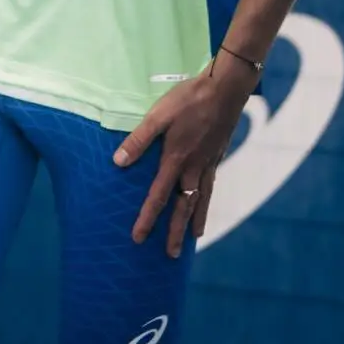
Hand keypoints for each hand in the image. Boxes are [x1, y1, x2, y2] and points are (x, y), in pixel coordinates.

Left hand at [114, 58, 256, 258]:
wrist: (225, 89)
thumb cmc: (189, 99)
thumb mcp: (158, 116)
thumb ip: (139, 140)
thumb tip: (118, 163)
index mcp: (176, 160)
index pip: (158, 197)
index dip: (147, 218)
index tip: (139, 238)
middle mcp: (194, 168)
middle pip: (184, 207)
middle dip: (177, 232)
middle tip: (172, 254)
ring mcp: (208, 163)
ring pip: (201, 200)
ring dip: (196, 220)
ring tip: (195, 238)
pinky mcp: (217, 156)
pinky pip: (211, 187)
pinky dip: (207, 200)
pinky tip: (205, 202)